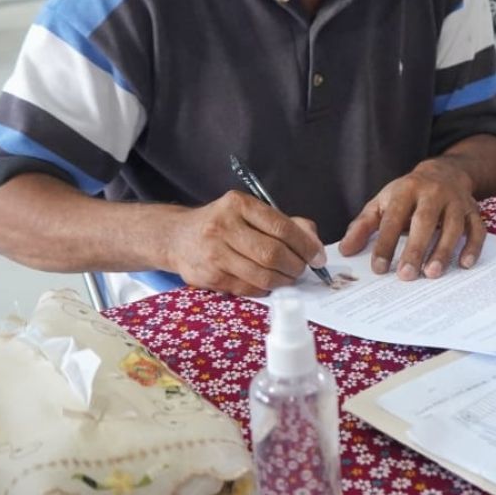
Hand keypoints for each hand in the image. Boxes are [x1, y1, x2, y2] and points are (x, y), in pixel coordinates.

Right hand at [167, 191, 326, 295]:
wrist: (177, 237)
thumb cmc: (224, 223)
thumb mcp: (251, 212)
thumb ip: (286, 223)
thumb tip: (314, 244)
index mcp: (239, 205)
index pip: (281, 227)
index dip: (306, 245)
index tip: (317, 256)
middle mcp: (224, 227)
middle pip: (273, 254)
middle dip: (296, 265)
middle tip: (303, 269)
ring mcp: (214, 254)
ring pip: (262, 276)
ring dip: (284, 281)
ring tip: (289, 277)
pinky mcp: (209, 277)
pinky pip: (248, 289)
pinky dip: (265, 289)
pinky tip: (269, 283)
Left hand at [338, 158, 483, 280]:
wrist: (445, 171)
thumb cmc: (409, 193)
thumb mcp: (383, 202)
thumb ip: (364, 225)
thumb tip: (345, 250)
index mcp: (407, 190)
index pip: (394, 218)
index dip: (385, 243)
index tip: (379, 268)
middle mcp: (433, 193)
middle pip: (425, 221)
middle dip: (416, 249)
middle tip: (406, 275)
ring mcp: (456, 202)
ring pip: (453, 226)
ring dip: (443, 250)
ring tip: (432, 274)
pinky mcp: (473, 210)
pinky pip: (477, 229)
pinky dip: (473, 246)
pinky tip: (465, 264)